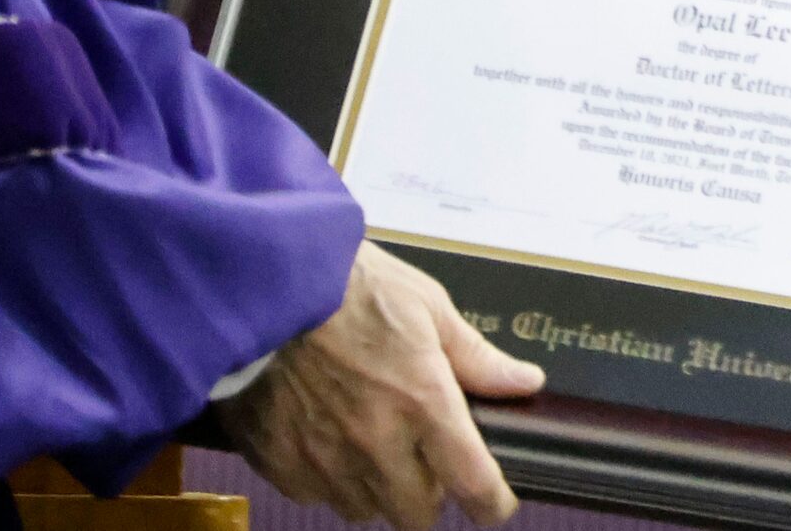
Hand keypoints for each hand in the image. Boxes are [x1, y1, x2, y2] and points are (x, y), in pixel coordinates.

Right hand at [221, 241, 546, 530]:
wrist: (265, 283)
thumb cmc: (353, 285)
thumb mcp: (429, 306)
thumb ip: (476, 357)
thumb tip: (525, 383)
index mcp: (423, 402)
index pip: (471, 481)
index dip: (491, 503)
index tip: (495, 505)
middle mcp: (375, 442)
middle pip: (415, 514)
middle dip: (429, 497)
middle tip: (425, 464)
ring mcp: (322, 457)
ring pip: (363, 508)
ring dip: (376, 489)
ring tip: (373, 448)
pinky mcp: (276, 460)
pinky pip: (311, 493)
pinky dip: (325, 478)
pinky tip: (326, 440)